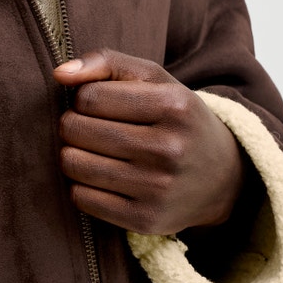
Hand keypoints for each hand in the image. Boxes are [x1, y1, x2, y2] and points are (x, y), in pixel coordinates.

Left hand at [53, 50, 244, 235]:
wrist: (222, 178)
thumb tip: (60, 73)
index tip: (97, 105)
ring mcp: (158, 188)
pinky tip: (101, 179)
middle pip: (76, 129)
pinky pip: (81, 198)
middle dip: (73, 125)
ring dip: (72, 155)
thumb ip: (107, 62)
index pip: (89, 96)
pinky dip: (81, 186)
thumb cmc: (176, 119)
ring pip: (73, 164)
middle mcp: (169, 148)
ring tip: (93, 152)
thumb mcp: (155, 80)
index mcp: (174, 105)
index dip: (83, 98)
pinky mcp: (146, 220)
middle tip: (90, 129)